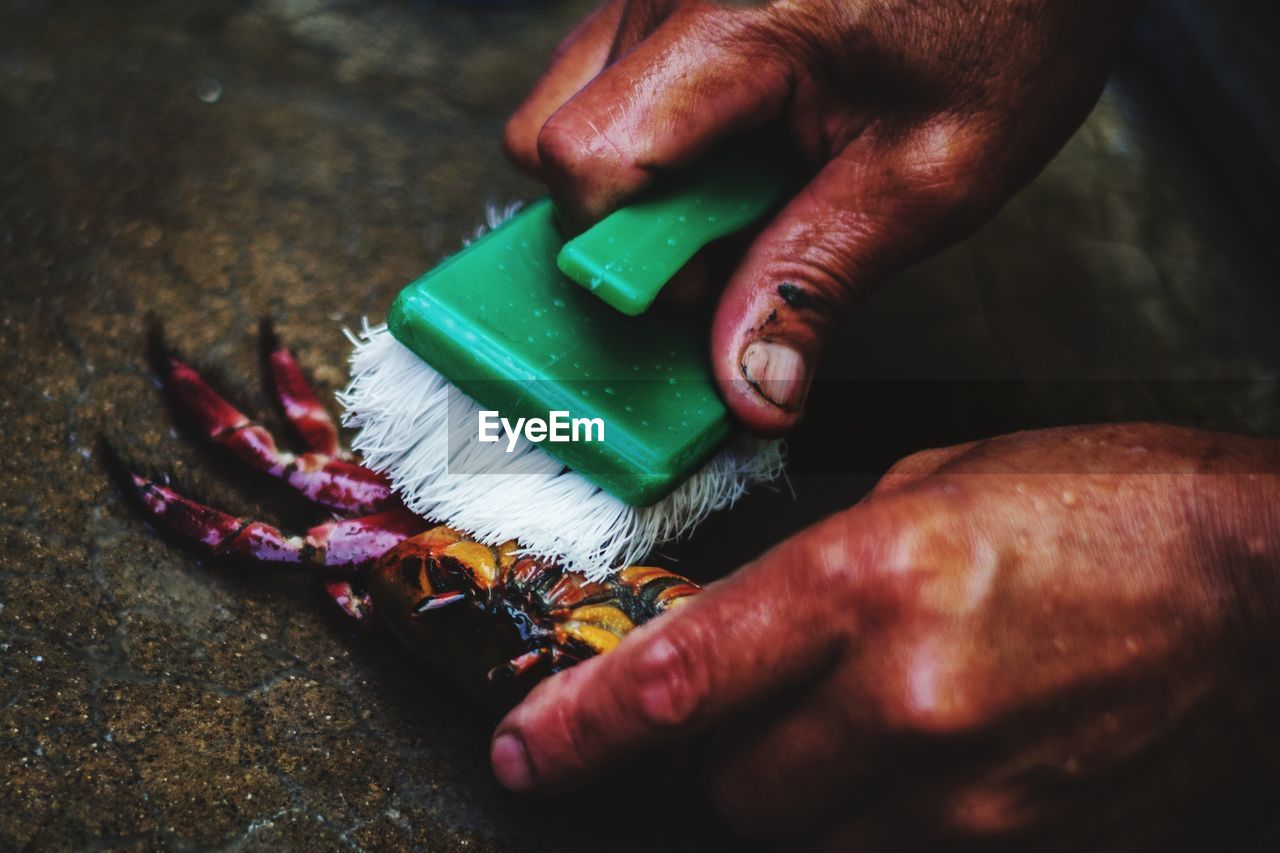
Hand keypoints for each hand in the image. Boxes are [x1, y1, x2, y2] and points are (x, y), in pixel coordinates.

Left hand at [490, 424, 1279, 849]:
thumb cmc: (1117, 508)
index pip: (676, 680)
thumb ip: (828, 552)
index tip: (523, 749)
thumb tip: (751, 610)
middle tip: (752, 704)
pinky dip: (873, 823)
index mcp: (871, 580)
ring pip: (801, 839)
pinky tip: (918, 762)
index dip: (576, 726)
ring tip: (853, 727)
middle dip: (714, 753)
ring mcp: (966, 798)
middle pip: (728, 785)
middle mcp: (904, 702)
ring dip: (793, 794)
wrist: (1271, 596)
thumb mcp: (945, 481)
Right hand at [505, 0, 1142, 434]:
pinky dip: (655, 134)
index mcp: (737, 26)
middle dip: (624, 222)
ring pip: (570, 105)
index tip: (691, 292)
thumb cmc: (1007, 24)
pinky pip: (610, 74)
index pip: (587, 158)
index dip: (620, 253)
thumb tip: (748, 389)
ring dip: (640, 176)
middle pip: (551, 139)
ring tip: (744, 182)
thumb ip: (820, 283)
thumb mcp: (933, 175)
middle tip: (730, 238)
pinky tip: (738, 142)